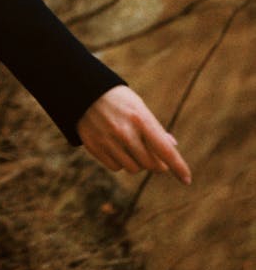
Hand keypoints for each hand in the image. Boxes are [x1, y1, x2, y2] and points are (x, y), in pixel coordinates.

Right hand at [77, 85, 191, 184]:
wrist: (81, 90)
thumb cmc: (116, 98)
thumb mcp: (138, 106)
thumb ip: (154, 128)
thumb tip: (172, 147)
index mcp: (140, 118)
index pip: (165, 150)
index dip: (178, 167)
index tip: (187, 179)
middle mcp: (125, 132)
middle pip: (151, 164)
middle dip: (156, 163)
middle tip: (154, 156)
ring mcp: (108, 140)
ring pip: (133, 168)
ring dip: (137, 163)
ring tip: (131, 147)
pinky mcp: (94, 147)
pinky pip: (116, 167)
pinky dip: (120, 162)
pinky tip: (116, 147)